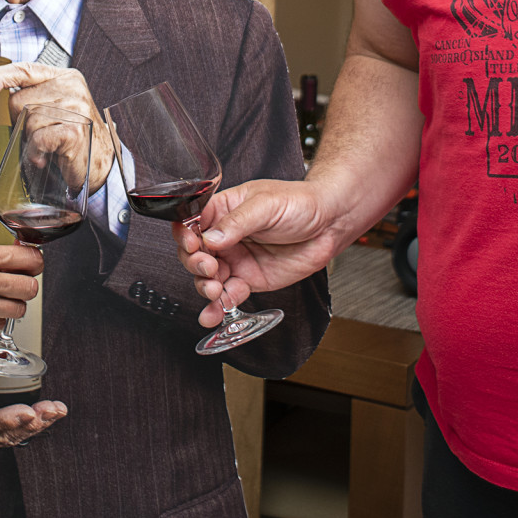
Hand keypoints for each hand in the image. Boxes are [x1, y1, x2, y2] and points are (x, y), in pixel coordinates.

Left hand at [0, 63, 112, 187]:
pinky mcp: (74, 131)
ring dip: (30, 140)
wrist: (100, 163)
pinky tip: (47, 156)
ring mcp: (75, 109)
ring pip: (27, 122)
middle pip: (19, 101)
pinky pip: (38, 139)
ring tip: (48, 146)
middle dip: (19, 122)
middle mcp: (72, 88)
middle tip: (38, 133)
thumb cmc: (70, 135)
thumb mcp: (53, 108)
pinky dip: (36, 152)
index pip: (24, 69)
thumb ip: (29, 97)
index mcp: (64, 77)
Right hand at [177, 179, 342, 327]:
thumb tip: (211, 238)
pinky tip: (213, 314)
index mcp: (224, 210)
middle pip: (194, 253)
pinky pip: (228, 295)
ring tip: (213, 289)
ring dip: (205, 286)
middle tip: (208, 267)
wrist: (331, 224)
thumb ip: (237, 222)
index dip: (186, 235)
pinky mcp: (249, 279)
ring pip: (207, 277)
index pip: (192, 222)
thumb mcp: (266, 205)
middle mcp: (226, 236)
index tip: (192, 244)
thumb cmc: (300, 203)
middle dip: (194, 263)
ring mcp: (236, 259)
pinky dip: (218, 307)